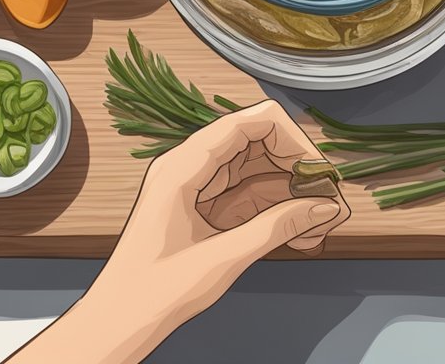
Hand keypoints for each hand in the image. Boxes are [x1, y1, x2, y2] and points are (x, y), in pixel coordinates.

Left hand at [7, 100, 349, 363]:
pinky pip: (248, 195)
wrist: (118, 323)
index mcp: (183, 166)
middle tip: (327, 197)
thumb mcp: (222, 259)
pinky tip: (301, 230)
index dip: (291, 138)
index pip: (249, 122)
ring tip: (321, 220)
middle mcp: (189, 166)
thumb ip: (276, 228)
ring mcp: (196, 186)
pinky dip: (276, 208)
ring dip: (291, 190)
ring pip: (257, 170)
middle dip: (296, 166)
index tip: (317, 170)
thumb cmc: (152, 292)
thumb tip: (323, 206)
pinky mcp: (203, 208)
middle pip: (257, 143)